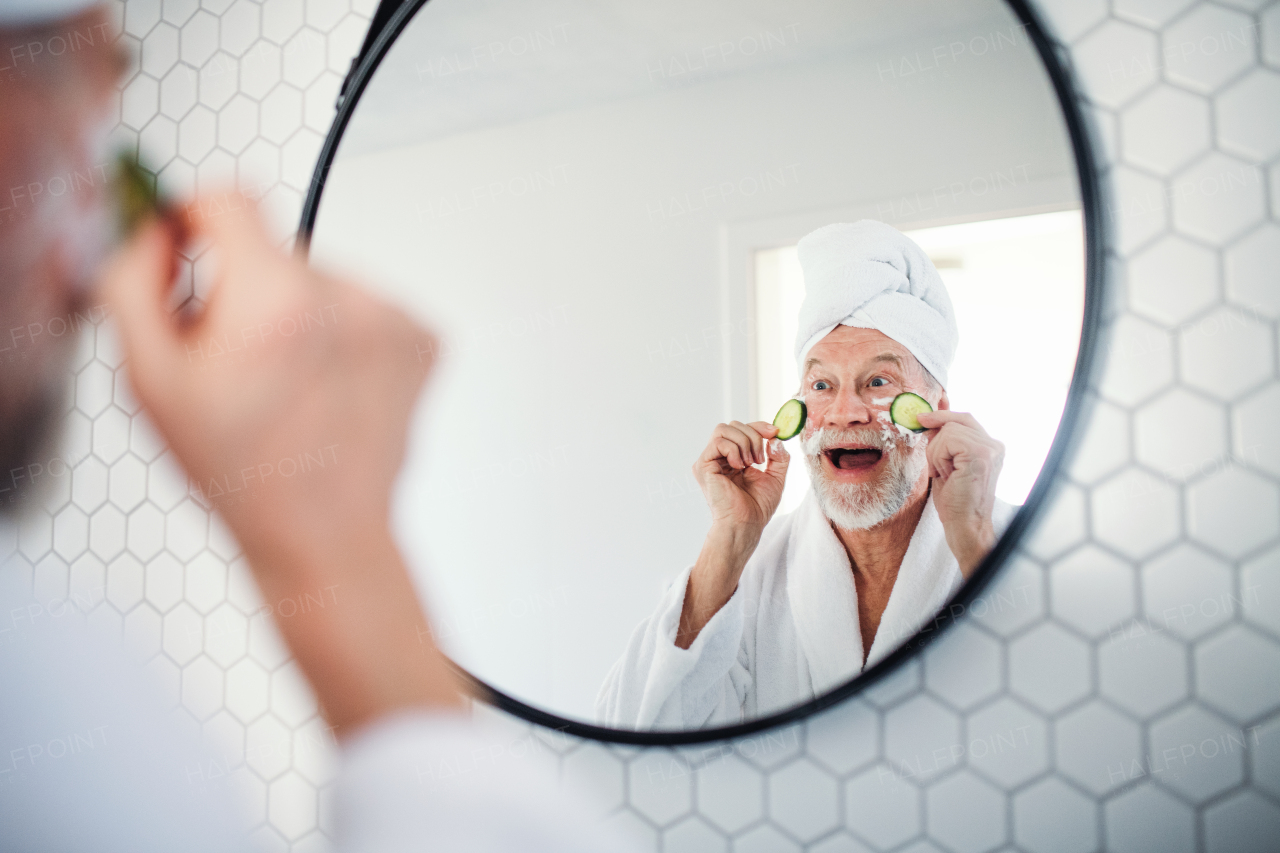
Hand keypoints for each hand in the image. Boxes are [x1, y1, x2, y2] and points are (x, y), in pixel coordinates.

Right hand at [101, 193, 461, 733]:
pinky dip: (347, 339)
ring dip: (302, 318)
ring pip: (324, 283)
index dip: (197, 221)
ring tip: (292, 390)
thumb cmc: (245, 474)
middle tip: (242, 366)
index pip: (230, 198)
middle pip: (276, 252)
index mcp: (275, 302)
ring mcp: (394, 319)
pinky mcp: (426, 338)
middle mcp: (346, 300)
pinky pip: (368, 309)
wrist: (325, 534)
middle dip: (249, 292)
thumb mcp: (151, 379)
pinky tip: (330, 391)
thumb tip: (155, 228)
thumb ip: (135, 282)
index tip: (191, 248)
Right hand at [678, 421, 789, 647]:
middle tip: (760, 459)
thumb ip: (778, 456)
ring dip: (744, 442)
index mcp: (734, 458)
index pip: (742, 429)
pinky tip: (739, 467)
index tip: (775, 432)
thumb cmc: (757, 506)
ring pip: (724, 429)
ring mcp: (709, 460)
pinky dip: (734, 450)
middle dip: (753, 436)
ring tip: (749, 464)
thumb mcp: (776, 476)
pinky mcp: (703, 465)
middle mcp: (719, 457)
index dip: (759, 426)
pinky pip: (718, 441)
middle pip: (733, 424)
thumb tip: (775, 437)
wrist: (746, 524)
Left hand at [915, 410, 1003, 577]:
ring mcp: (990, 449)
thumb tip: (929, 421)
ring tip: (945, 475)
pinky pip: (948, 440)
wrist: (964, 526)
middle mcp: (995, 446)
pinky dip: (939, 457)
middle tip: (937, 467)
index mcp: (990, 448)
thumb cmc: (955, 501)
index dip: (943, 416)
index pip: (965, 419)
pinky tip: (947, 475)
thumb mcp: (947, 465)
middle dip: (936, 441)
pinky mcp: (981, 454)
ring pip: (948, 431)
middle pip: (956, 421)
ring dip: (937, 454)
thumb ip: (945, 443)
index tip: (922, 418)